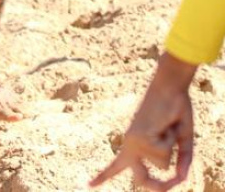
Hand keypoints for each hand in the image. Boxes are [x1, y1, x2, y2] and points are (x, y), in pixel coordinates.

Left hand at [90, 53, 196, 190]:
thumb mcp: (182, 140)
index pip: (117, 165)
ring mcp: (133, 142)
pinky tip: (164, 124)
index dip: (104, 176)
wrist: (169, 88)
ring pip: (162, 165)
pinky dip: (170, 140)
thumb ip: (183, 160)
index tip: (88, 185)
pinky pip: (164, 153)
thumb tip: (181, 179)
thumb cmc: (175, 110)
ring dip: (171, 147)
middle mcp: (130, 145)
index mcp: (135, 144)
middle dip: (159, 186)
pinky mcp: (140, 138)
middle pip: (142, 179)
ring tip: (166, 126)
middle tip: (171, 169)